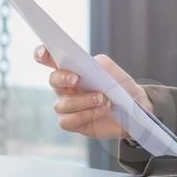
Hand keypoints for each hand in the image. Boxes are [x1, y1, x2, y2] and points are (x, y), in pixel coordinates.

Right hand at [35, 45, 153, 140]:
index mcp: (72, 69)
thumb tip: (90, 63)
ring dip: (83, 100)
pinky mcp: (73, 123)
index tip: (44, 53)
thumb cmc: (121, 88)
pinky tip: (101, 110)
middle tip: (77, 78)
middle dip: (63, 78)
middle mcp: (65, 87)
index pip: (50, 59)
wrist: (133, 111)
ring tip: (103, 98)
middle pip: (53, 80)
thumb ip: (102, 64)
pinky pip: (69, 120)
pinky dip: (86, 115)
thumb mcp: (115, 72)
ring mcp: (67, 106)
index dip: (42, 54)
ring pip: (62, 103)